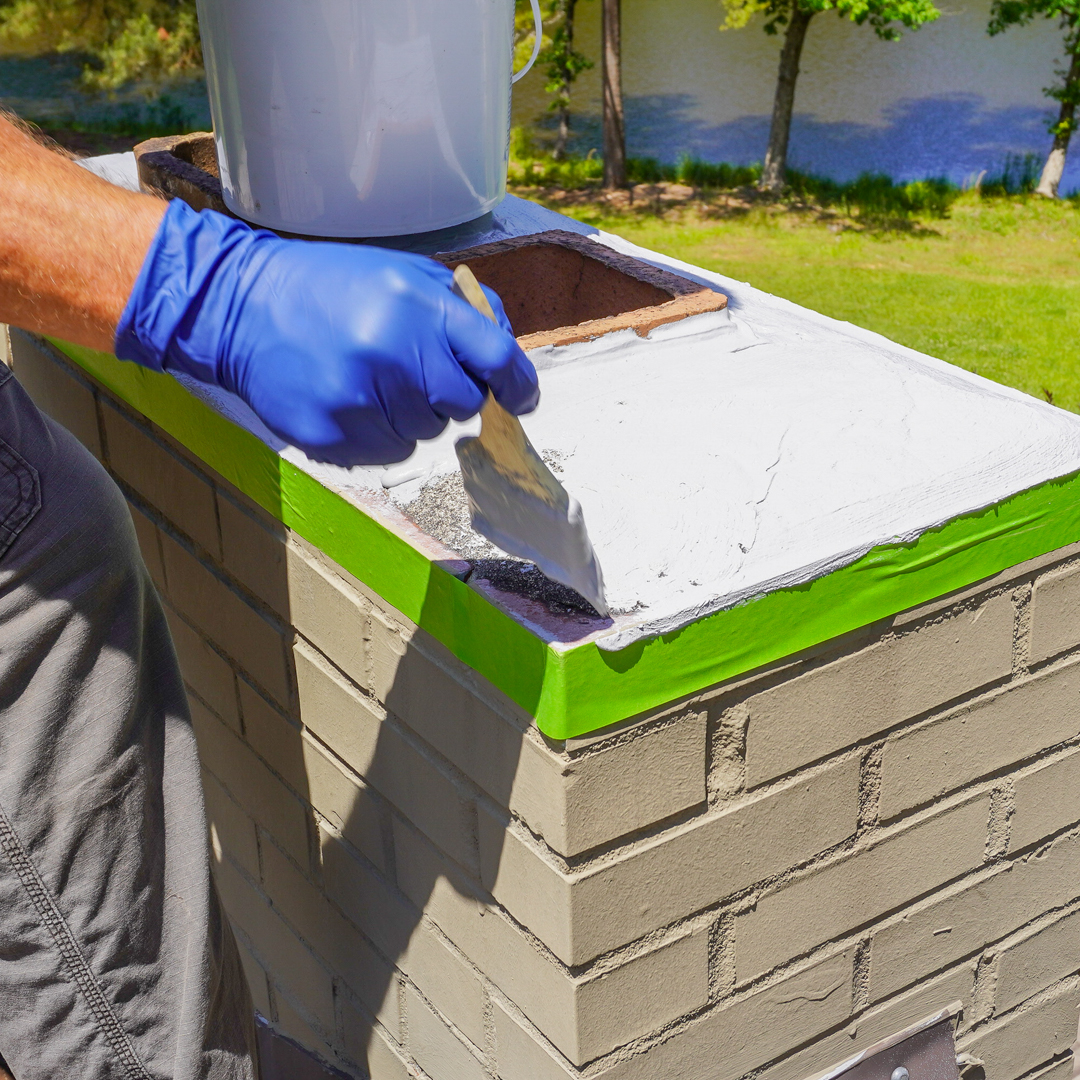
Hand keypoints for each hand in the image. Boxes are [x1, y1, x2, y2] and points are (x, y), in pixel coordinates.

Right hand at [115, 200, 538, 465]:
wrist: (239, 306)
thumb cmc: (331, 287)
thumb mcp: (402, 272)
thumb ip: (460, 309)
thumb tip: (505, 356)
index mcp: (417, 306)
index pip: (496, 357)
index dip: (518, 383)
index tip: (522, 397)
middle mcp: (391, 353)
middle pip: (463, 405)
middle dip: (452, 393)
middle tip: (417, 371)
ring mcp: (358, 399)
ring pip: (426, 434)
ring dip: (414, 415)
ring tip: (376, 381)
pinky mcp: (330, 434)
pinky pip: (388, 452)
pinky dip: (382, 433)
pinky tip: (353, 401)